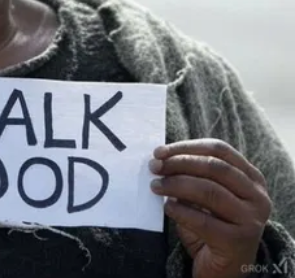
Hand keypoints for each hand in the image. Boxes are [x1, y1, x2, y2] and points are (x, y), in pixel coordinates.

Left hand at [149, 139, 270, 277]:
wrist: (225, 268)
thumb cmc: (211, 225)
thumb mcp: (203, 197)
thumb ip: (190, 177)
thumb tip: (160, 160)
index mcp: (252, 178)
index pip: (219, 150)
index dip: (186, 147)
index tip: (159, 152)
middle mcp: (257, 196)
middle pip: (214, 167)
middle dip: (179, 163)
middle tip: (154, 168)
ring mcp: (251, 219)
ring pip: (209, 190)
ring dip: (176, 185)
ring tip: (156, 186)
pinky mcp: (238, 241)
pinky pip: (203, 220)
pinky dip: (180, 210)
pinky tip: (167, 207)